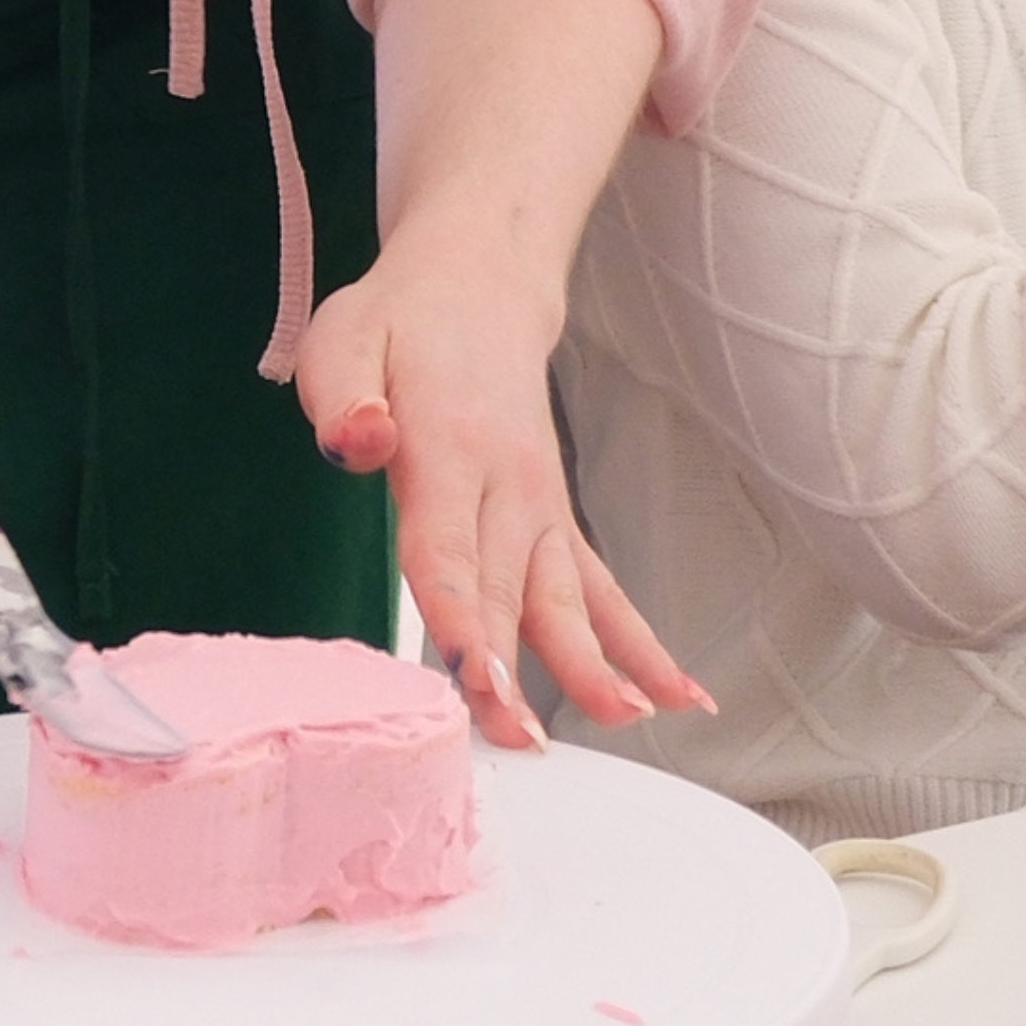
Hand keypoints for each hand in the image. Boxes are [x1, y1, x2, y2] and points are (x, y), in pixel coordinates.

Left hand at [348, 0, 707, 750]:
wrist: (478, 284)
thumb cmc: (399, 324)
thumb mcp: (346, 337)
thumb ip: (344, 395)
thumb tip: (357, 442)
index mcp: (446, 445)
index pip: (446, 546)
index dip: (458, 616)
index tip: (472, 679)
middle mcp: (506, 482)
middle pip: (509, 587)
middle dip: (517, 668)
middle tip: (523, 740)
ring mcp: (541, 504)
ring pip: (568, 595)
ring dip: (594, 664)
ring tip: (630, 721)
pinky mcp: (556, 520)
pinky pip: (602, 588)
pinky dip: (640, 642)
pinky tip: (682, 698)